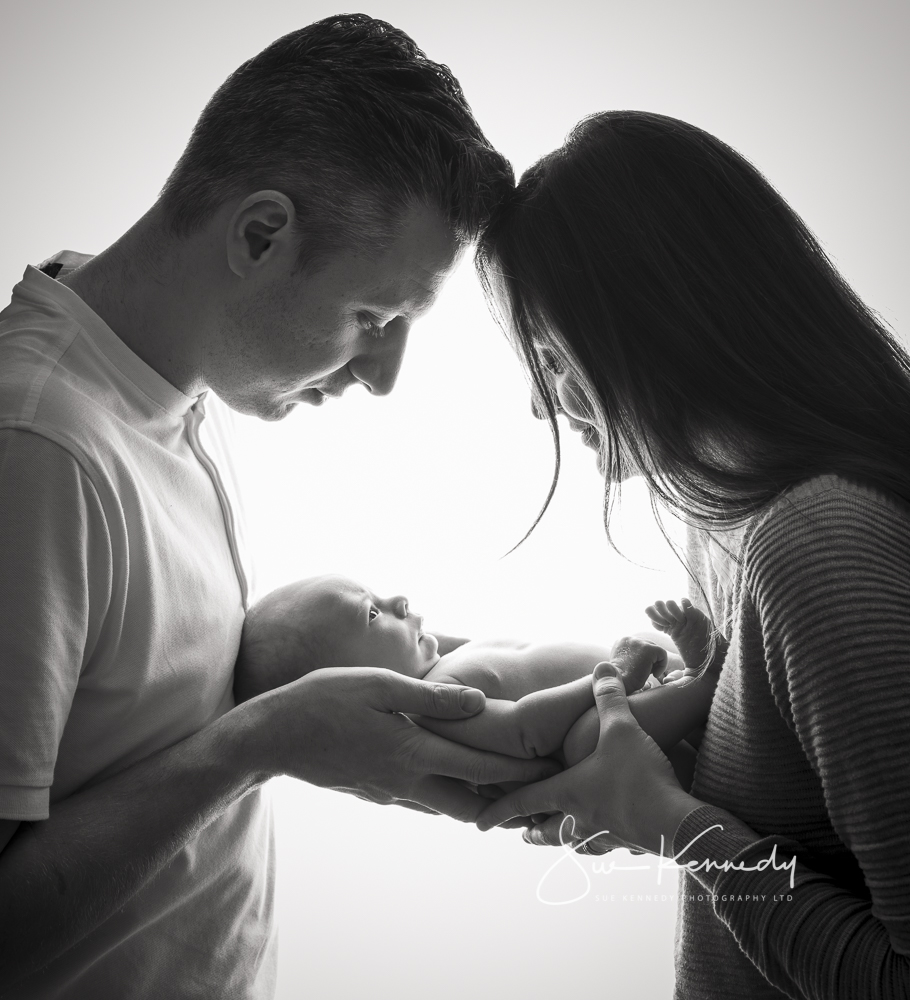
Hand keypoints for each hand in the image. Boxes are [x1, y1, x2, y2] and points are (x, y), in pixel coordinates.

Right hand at [242, 667, 561, 822]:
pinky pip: (423, 803)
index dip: (521, 772)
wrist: (274, 736)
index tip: (554, 772)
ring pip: (448, 809)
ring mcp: (390, 794)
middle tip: (539, 793)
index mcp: (413, 752)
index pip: (481, 769)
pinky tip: (457, 782)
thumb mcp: (378, 686)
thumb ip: (431, 698)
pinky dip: (449, 797)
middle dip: (508, 802)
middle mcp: (407, 782)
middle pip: (472, 807)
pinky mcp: (376, 795)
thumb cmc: (324, 700)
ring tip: (509, 790)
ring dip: (479, 802)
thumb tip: (480, 704)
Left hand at [476, 662, 700, 853]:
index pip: (522, 802)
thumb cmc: (639, 775)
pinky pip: (605, 846)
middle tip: (521, 832)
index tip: (478, 824)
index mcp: (567, 792)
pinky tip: (607, 838)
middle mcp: (579, 818)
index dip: (498, 810)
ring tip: (559, 837)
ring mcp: (604, 835)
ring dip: (561, 839)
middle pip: (546, 829)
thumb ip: (609, 697)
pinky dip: (598, 843)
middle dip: (531, 830)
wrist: (675, 822)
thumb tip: (603, 667)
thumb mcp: (621, 727)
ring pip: (573, 842)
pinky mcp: (628, 842)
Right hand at [610, 635, 669, 690]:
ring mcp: (638, 642)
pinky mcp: (648, 649)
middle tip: (644, 672)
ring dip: (654, 663)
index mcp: (622, 641)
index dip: (642, 659)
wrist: (619, 684)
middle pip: (649, 646)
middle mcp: (629, 638)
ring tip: (647, 673)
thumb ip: (631, 657)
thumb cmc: (621, 680)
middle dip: (650, 660)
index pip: (640, 646)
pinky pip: (662, 654)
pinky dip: (662, 666)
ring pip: (656, 650)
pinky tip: (654, 675)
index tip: (638, 670)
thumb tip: (643, 659)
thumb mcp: (623, 664)